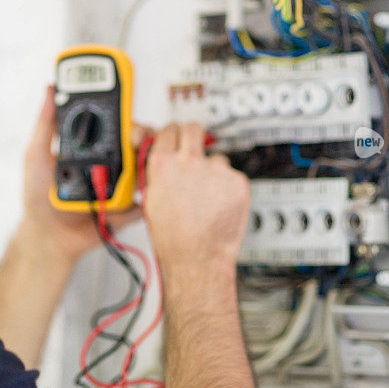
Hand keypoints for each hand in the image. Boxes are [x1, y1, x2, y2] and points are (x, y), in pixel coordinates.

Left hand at [21, 85, 149, 262]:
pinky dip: (146, 197)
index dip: (126, 117)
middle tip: (135, 136)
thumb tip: (50, 89)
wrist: (46, 236)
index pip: (115, 126)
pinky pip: (143, 201)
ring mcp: (120, 186)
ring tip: (141, 161)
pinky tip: (143, 193)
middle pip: (136, 144)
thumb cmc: (39, 196)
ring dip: (147, 163)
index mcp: (93, 148)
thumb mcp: (37, 155)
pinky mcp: (126, 209)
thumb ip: (45, 123)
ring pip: (144, 169)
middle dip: (142, 136)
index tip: (128, 112)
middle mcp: (110, 164)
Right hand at [143, 123, 249, 272]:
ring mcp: (215, 170)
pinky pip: (232, 176)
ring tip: (207, 196)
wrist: (197, 258)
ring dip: (213, 171)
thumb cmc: (173, 238)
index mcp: (163, 165)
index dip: (172, 134)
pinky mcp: (237, 180)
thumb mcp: (152, 199)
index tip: (176, 137)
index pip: (168, 130)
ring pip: (216, 157)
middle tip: (195, 148)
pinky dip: (228, 188)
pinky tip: (220, 204)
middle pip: (193, 129)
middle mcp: (188, 162)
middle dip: (193, 136)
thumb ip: (158, 172)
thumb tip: (164, 155)